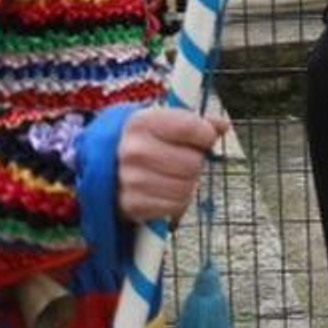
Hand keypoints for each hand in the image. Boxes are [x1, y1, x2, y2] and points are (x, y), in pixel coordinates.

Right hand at [117, 107, 228, 223]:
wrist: (105, 166)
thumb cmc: (144, 141)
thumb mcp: (163, 121)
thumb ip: (196, 122)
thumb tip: (222, 126)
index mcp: (142, 123)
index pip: (190, 128)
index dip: (206, 134)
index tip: (203, 137)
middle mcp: (134, 151)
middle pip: (193, 162)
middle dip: (196, 161)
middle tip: (185, 159)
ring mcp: (131, 180)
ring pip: (187, 187)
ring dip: (188, 183)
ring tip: (174, 175)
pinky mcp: (133, 205)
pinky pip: (175, 206)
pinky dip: (177, 200)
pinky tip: (165, 190)